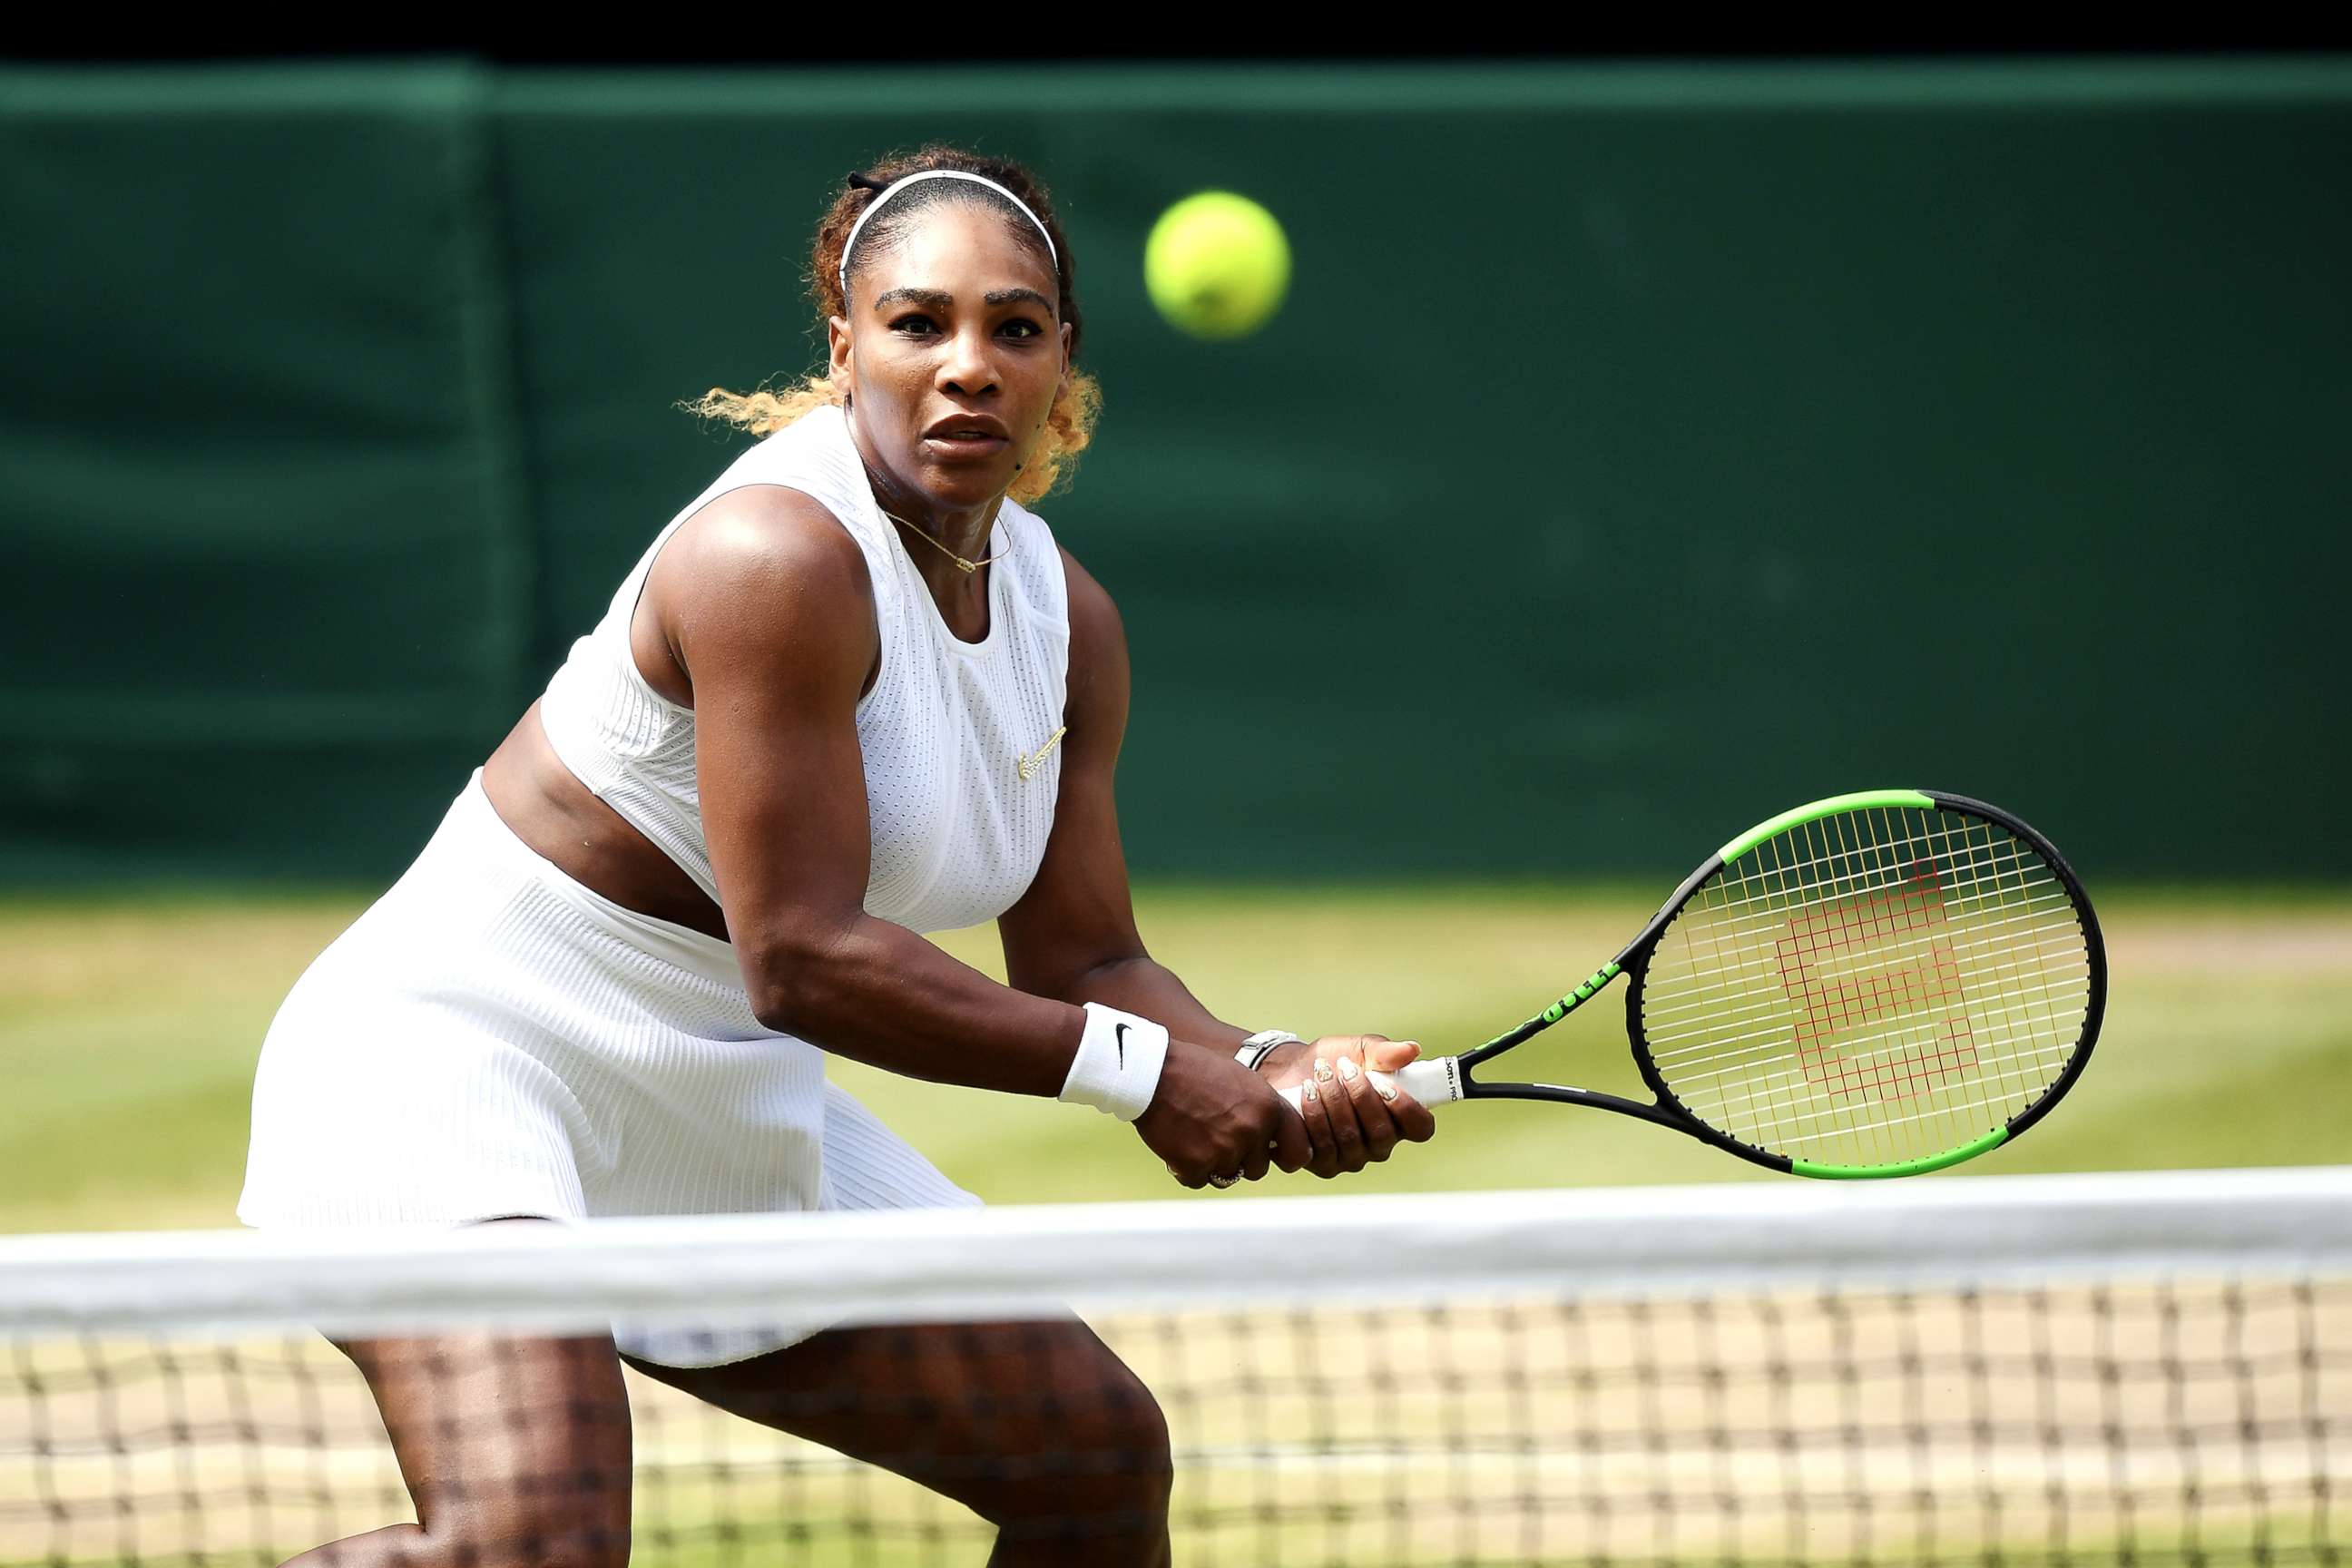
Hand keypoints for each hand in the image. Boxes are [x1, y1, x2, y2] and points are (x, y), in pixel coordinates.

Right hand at [1134, 1039, 1310, 1189]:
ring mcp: (1225, 1151)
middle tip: (1217, 1136)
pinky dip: (1187, 1168)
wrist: (1153, 1071)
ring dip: (1214, 1163)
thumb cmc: (1196, 1070)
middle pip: (1258, 1168)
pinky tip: (1177, 1142)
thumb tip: (1274, 1140)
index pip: (1298, 1152)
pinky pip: (1199, 1180)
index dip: (1287, 1156)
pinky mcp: (1196, 1166)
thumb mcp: (1243, 1081)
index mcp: (1270, 1109)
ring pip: (1228, 1175)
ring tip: (1195, 1134)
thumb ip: (1263, 1111)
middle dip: (1241, 1158)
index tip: (1275, 1156)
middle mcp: (1252, 1132)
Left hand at [1256, 1035, 1437, 1177]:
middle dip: (1361, 1096)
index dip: (1408, 1109)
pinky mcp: (1322, 1164)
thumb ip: (1385, 1052)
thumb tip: (1412, 1050)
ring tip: (1322, 1073)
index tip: (1385, 1083)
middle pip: (1382, 1133)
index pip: (1420, 1128)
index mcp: (1397, 1118)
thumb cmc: (1333, 1061)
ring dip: (1335, 1100)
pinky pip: (1323, 1146)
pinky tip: (1307, 1091)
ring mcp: (1351, 1158)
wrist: (1291, 1069)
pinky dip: (1315, 1114)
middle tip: (1344, 1068)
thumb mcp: (1360, 1049)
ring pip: (1351, 1138)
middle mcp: (1378, 1145)